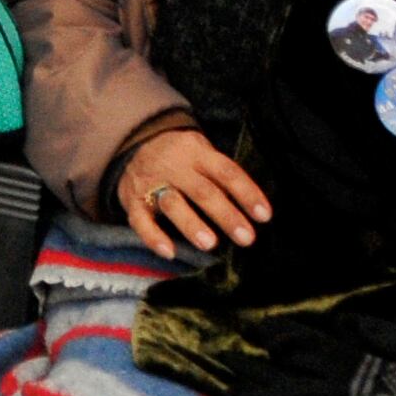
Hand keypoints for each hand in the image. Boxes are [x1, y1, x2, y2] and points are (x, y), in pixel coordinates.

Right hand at [116, 124, 269, 255]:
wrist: (134, 143)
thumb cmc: (182, 158)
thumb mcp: (202, 153)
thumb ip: (221, 176)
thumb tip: (254, 209)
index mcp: (196, 152)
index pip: (226, 172)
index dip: (246, 193)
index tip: (264, 216)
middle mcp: (173, 166)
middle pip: (202, 191)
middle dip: (225, 215)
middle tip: (247, 238)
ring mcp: (150, 183)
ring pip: (172, 204)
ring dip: (191, 225)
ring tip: (210, 244)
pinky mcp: (131, 199)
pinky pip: (140, 220)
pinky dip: (153, 237)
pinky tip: (169, 252)